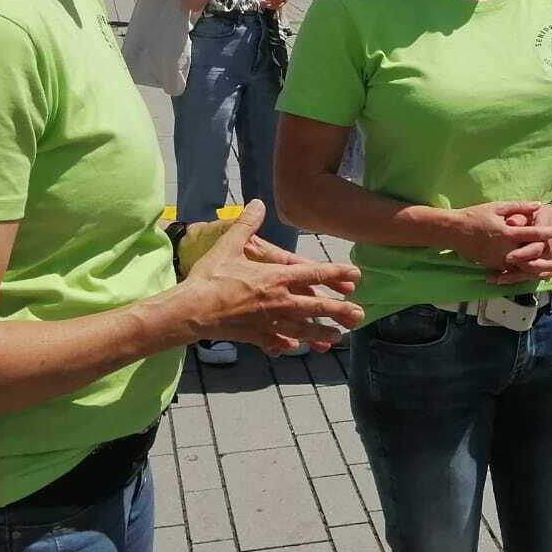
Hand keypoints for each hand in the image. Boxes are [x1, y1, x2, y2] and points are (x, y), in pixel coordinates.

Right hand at [178, 201, 362, 351]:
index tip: (355, 276)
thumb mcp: (229, 246)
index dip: (337, 274)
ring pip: (302, 329)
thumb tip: (258, 203)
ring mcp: (269, 322)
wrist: (192, 311)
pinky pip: (276, 341)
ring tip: (337, 338)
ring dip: (321, 333)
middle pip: (316, 306)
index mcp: (276, 278)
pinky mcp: (256, 337)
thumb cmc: (211, 277)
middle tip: (359, 316)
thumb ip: (246, 225)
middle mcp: (279, 301)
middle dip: (339, 310)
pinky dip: (287, 344)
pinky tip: (294, 348)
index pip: (314, 273)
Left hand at [259, 0, 289, 12]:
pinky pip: (278, 7)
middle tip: (262, 3)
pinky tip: (267, 7)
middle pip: (278, 2)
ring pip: (278, 6)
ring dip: (270, 6)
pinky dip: (272, 7)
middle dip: (269, 3)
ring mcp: (285, 0)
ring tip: (263, 5)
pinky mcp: (283, 2)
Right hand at [448, 202, 551, 282]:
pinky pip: (510, 272)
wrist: (453, 231)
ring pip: (522, 270)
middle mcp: (504, 249)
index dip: (548, 232)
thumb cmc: (475, 216)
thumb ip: (519, 207)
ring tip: (550, 272)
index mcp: (507, 233)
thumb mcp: (497, 207)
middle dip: (547, 262)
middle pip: (531, 259)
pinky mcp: (492, 265)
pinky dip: (523, 274)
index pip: (533, 234)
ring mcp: (498, 260)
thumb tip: (538, 205)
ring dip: (538, 272)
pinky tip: (533, 274)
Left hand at [488, 202, 551, 284]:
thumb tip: (510, 222)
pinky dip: (516, 279)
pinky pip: (529, 275)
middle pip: (533, 266)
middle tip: (500, 275)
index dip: (523, 254)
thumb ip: (521, 217)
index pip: (535, 249)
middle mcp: (546, 252)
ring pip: (531, 274)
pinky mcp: (539, 266)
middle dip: (516, 272)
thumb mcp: (532, 213)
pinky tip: (501, 280)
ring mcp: (544, 261)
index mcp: (545, 238)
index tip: (508, 258)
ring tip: (497, 280)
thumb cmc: (540, 216)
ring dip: (514, 278)